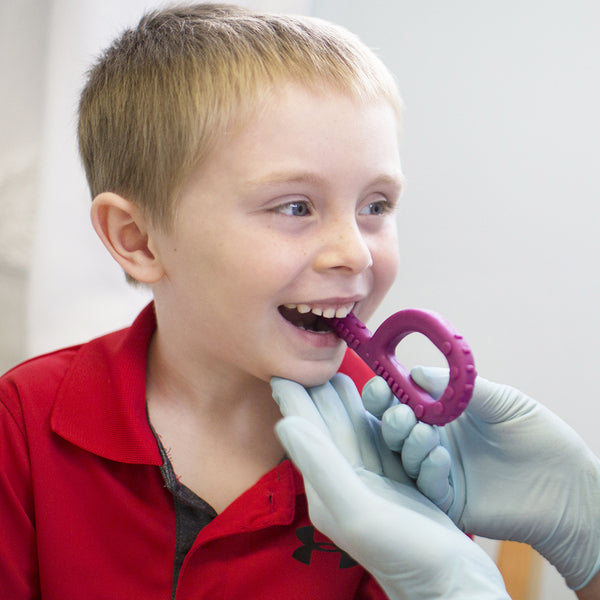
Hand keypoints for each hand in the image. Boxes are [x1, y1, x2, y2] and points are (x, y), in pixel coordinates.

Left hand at [271, 374, 508, 599]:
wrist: (450, 585)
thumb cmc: (402, 554)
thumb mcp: (356, 510)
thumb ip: (320, 464)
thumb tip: (285, 422)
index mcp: (327, 485)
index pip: (306, 432)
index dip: (293, 399)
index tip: (279, 369)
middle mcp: (345, 480)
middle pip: (329, 425)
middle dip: (319, 392)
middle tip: (307, 360)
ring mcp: (371, 480)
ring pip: (355, 428)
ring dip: (346, 400)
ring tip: (336, 372)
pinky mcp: (398, 482)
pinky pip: (382, 439)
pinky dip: (376, 416)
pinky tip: (375, 400)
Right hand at [363, 367, 599, 590]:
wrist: (568, 485)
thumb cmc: (538, 435)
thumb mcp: (501, 400)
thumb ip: (458, 387)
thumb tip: (416, 373)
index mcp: (441, 413)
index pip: (401, 399)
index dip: (386, 392)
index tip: (382, 385)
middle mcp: (434, 440)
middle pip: (392, 428)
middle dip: (390, 418)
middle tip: (402, 413)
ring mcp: (439, 471)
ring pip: (403, 457)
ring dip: (408, 442)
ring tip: (427, 434)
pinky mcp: (449, 501)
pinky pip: (425, 486)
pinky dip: (426, 470)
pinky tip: (441, 459)